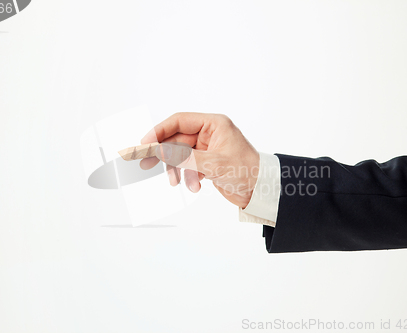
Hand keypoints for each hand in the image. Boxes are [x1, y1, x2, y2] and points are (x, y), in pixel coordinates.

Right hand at [140, 113, 259, 207]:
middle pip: (176, 139)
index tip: (145, 143)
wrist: (261, 190)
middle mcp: (209, 133)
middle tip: (145, 163)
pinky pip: (187, 165)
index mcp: (213, 124)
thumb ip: (184, 157)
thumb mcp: (213, 164)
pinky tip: (195, 185)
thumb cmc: (246, 171)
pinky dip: (187, 176)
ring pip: (180, 154)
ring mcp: (207, 148)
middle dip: (164, 154)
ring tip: (177, 182)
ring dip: (177, 169)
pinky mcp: (207, 162)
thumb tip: (160, 151)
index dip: (159, 131)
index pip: (179, 121)